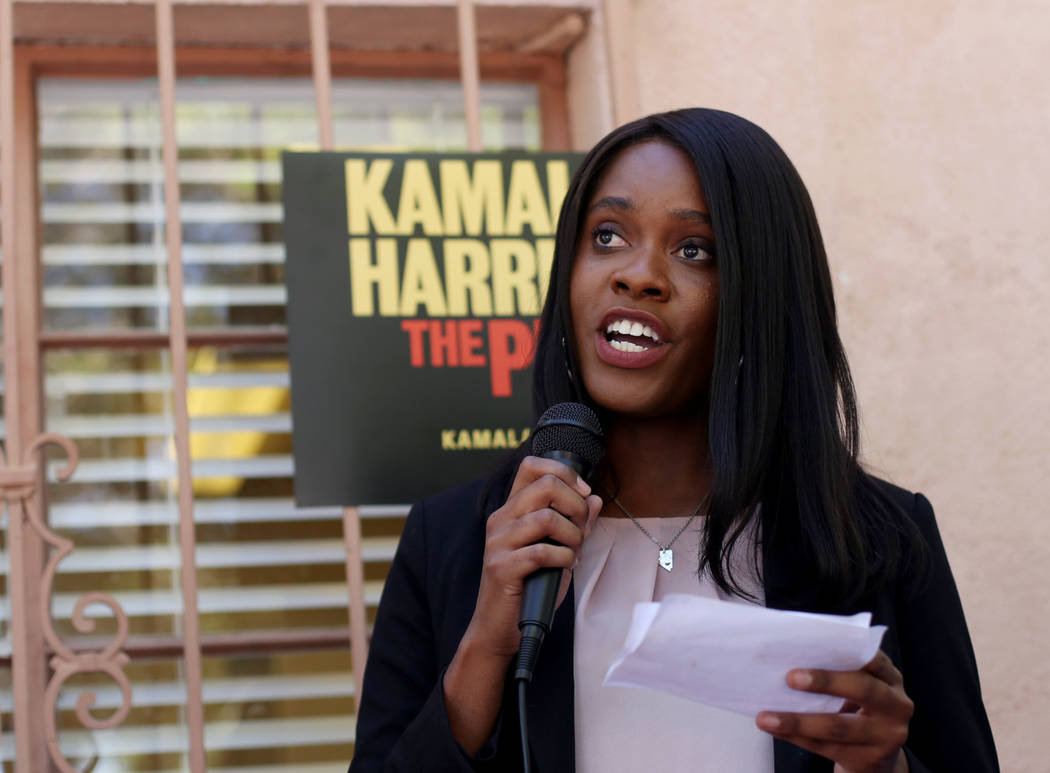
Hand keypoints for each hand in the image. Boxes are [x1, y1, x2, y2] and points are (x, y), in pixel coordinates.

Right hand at [463, 455, 602, 659]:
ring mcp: (498, 543)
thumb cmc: (529, 589)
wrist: (499, 629)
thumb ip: (574, 524)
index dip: (563, 472)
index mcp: (511, 510)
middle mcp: (500, 520)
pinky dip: (564, 557)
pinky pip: (542, 551)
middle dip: (575, 505)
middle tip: (581, 529)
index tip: (582, 493)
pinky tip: (564, 566)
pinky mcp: (501, 567)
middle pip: (545, 485)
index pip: (531, 466)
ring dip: (572, 535)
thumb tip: (594, 499)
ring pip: (546, 517)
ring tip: (573, 551)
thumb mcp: (557, 550)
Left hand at [755, 650, 912, 772]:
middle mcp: (897, 705)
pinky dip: (797, 737)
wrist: (877, 756)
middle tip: (790, 677)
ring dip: (798, 721)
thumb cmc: (858, 707)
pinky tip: (776, 728)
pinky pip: (827, 747)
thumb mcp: (861, 685)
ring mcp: (887, 736)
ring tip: (767, 717)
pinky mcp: (869, 759)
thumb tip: (789, 654)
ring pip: (839, 726)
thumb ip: (840, 669)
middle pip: (863, 689)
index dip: (847, 651)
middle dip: (825, 681)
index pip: (874, 658)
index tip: (815, 645)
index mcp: (891, 678)